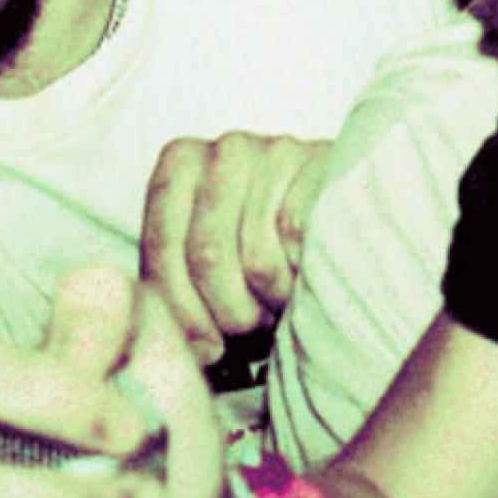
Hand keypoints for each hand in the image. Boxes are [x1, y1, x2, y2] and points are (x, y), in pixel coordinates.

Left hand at [141, 130, 330, 356]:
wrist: (334, 215)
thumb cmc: (257, 242)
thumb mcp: (203, 254)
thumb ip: (174, 280)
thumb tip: (182, 348)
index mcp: (179, 163)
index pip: (163, 248)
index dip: (182, 309)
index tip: (205, 345)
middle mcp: (224, 149)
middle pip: (209, 256)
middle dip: (229, 310)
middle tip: (247, 328)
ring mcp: (276, 152)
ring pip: (257, 259)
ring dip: (269, 299)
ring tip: (277, 300)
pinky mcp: (324, 168)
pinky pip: (299, 244)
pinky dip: (302, 274)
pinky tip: (304, 274)